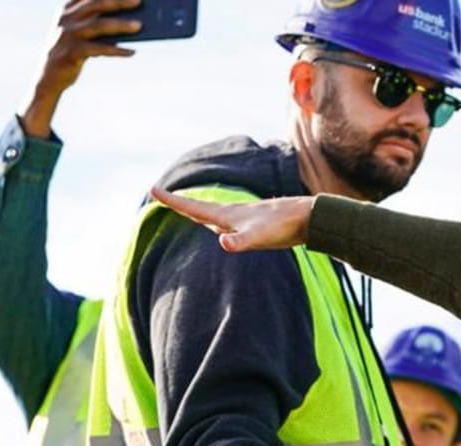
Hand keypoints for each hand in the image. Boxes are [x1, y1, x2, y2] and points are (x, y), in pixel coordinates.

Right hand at [22, 0, 142, 136]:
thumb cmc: (74, 50)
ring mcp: (68, 34)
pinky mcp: (71, 52)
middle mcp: (66, 18)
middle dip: (118, 2)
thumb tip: (131, 21)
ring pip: (98, 25)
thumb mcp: (82, 33)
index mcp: (68, 9)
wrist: (50, 75)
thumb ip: (98, 23)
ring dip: (121, 25)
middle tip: (139, 1)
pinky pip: (98, 49)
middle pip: (96, 4)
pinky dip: (117, 50)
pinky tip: (131, 52)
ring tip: (140, 26)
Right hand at [150, 188, 314, 252]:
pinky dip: (216, 222)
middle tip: (160, 197)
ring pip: (213, 215)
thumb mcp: (258, 237)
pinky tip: (221, 228)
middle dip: (179, 204)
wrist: (307, 218)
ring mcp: (244, 218)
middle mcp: (232, 214)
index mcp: (227, 215)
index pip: (192, 208)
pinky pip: (227, 222)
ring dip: (196, 212)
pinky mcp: (255, 225)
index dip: (172, 201)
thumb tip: (223, 242)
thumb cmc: (282, 228)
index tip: (152, 189)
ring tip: (185, 210)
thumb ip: (240, 241)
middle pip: (199, 208)